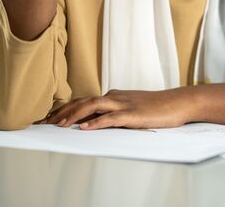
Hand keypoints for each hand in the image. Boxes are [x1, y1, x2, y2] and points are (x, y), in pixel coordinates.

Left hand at [41, 89, 194, 129]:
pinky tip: (85, 128)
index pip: (84, 100)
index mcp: (114, 96)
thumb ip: (114, 112)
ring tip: (59, 125)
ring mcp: (124, 104)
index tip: (48, 119)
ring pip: (93, 106)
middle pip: (83, 101)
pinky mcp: (133, 114)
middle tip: (45, 123)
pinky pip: (111, 118)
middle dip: (62, 112)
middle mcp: (115, 97)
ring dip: (74, 115)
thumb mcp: (132, 108)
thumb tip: (95, 122)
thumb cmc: (157, 107)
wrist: (179, 102)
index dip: (65, 109)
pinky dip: (96, 122)